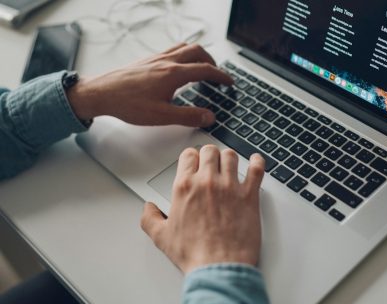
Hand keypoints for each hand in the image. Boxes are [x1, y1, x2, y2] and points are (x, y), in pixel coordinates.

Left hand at [67, 44, 232, 126]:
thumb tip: (208, 116)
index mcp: (173, 74)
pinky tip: (179, 67)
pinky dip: (183, 54)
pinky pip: (172, 50)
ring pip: (184, 47)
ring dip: (198, 54)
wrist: (101, 93)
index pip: (205, 70)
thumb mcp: (162, 116)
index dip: (221, 76)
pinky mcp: (148, 60)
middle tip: (218, 74)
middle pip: (197, 52)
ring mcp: (156, 58)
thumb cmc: (127, 104)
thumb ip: (188, 116)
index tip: (229, 82)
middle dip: (212, 61)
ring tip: (203, 66)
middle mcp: (166, 61)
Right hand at [140, 145, 264, 274]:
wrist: (219, 267)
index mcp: (185, 187)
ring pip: (230, 156)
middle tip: (211, 162)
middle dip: (210, 155)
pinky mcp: (249, 196)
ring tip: (229, 164)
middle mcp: (207, 182)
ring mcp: (230, 187)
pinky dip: (257, 162)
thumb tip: (148, 209)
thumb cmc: (194, 254)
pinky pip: (256, 169)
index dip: (191, 157)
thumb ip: (150, 218)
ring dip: (229, 158)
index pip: (188, 156)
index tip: (194, 162)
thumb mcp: (162, 237)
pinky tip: (255, 162)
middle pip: (210, 151)